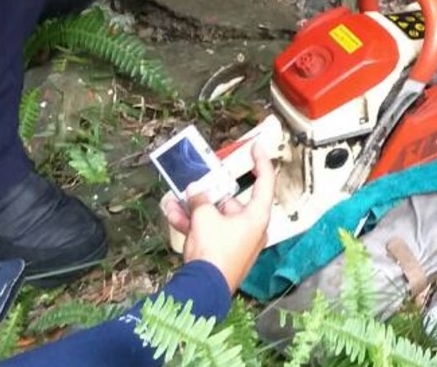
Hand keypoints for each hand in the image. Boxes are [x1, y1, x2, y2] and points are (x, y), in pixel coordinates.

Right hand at [162, 137, 276, 293]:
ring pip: (215, 217)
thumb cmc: (214, 252)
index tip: (256, 146)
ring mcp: (236, 241)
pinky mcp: (222, 252)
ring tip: (174, 198)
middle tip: (196, 180)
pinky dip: (193, 224)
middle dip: (209, 193)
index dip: (261, 162)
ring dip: (194, 208)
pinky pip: (208, 232)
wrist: (204, 290)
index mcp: (257, 216)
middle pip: (231, 201)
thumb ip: (200, 200)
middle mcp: (251, 228)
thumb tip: (194, 192)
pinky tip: (172, 214)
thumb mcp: (204, 218)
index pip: (264, 182)